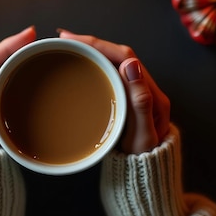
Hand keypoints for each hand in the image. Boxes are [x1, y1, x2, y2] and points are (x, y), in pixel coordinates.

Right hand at [58, 29, 169, 153]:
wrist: (147, 176)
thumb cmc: (143, 161)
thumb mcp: (142, 137)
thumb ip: (139, 103)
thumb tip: (130, 64)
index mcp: (152, 94)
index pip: (125, 57)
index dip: (99, 45)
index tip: (74, 40)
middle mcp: (146, 89)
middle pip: (119, 55)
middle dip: (92, 43)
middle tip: (63, 39)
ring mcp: (137, 94)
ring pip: (115, 63)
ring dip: (93, 51)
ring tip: (68, 46)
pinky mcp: (128, 100)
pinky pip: (112, 75)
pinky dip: (95, 65)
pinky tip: (81, 65)